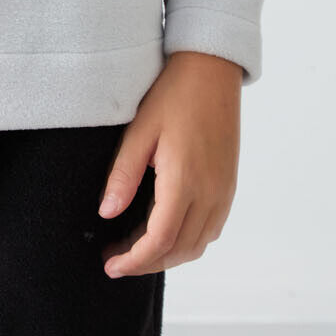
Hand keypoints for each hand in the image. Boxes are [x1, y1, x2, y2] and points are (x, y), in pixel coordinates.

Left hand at [95, 50, 241, 277]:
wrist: (212, 69)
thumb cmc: (174, 94)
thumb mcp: (139, 131)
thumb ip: (123, 175)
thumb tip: (107, 213)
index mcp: (185, 181)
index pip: (159, 241)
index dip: (134, 261)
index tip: (110, 265)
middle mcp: (210, 193)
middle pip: (180, 250)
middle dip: (146, 263)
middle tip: (116, 259)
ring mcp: (224, 190)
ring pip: (198, 244)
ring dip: (168, 255)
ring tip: (136, 247)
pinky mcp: (229, 184)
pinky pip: (211, 228)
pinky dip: (188, 240)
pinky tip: (166, 230)